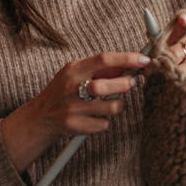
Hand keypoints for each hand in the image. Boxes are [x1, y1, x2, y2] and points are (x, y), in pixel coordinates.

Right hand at [0, 50, 149, 172]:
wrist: (41, 117)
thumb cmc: (64, 91)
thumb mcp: (76, 74)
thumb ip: (100, 69)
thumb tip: (130, 63)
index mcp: (73, 70)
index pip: (104, 59)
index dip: (127, 59)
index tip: (145, 60)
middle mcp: (72, 88)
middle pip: (109, 85)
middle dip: (127, 84)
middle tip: (134, 82)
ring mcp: (73, 109)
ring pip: (112, 107)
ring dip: (118, 105)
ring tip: (110, 103)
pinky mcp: (76, 126)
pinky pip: (105, 124)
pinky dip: (105, 121)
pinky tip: (95, 116)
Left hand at [165, 10, 185, 126]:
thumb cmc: (175, 75)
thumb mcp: (162, 64)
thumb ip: (154, 55)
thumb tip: (144, 51)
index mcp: (179, 40)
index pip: (183, 25)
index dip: (183, 20)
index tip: (183, 18)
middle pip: (175, 51)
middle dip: (165, 64)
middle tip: (158, 73)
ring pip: (182, 69)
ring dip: (173, 78)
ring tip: (169, 85)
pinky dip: (182, 87)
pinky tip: (180, 91)